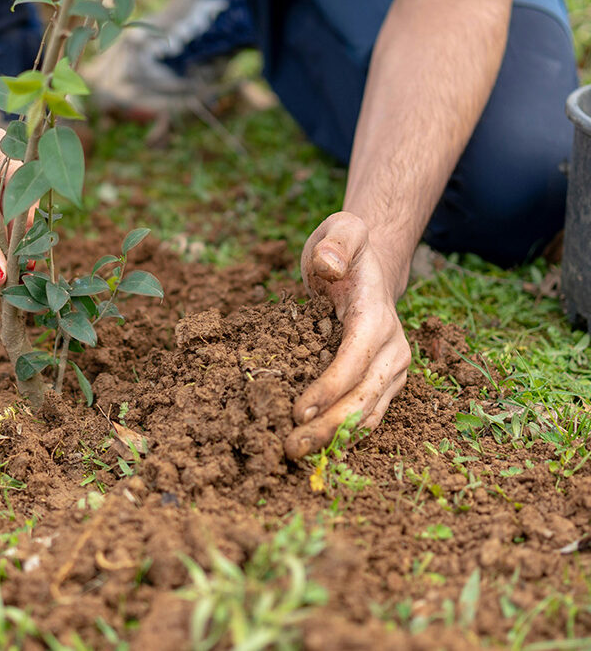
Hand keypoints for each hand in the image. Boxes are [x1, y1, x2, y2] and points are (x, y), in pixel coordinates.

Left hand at [0, 128, 16, 288]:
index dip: (24, 231)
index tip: (23, 263)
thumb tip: (0, 281)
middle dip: (13, 241)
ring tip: (4, 275)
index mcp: (3, 152)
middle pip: (17, 208)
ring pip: (4, 215)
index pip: (26, 196)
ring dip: (0, 243)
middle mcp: (0, 160)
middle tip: (16, 274)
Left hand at [284, 211, 410, 459]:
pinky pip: (365, 415)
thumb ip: (337, 241)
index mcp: (378, 316)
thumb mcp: (341, 229)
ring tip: (294, 452)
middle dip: (328, 426)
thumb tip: (329, 265)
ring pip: (366, 414)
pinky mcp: (383, 382)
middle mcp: (393, 349)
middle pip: (363, 397)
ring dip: (333, 438)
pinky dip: (342, 434)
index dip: (329, 388)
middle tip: (289, 447)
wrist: (371, 265)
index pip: (355, 360)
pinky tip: (314, 447)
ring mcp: (392, 370)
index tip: (297, 410)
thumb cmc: (346, 249)